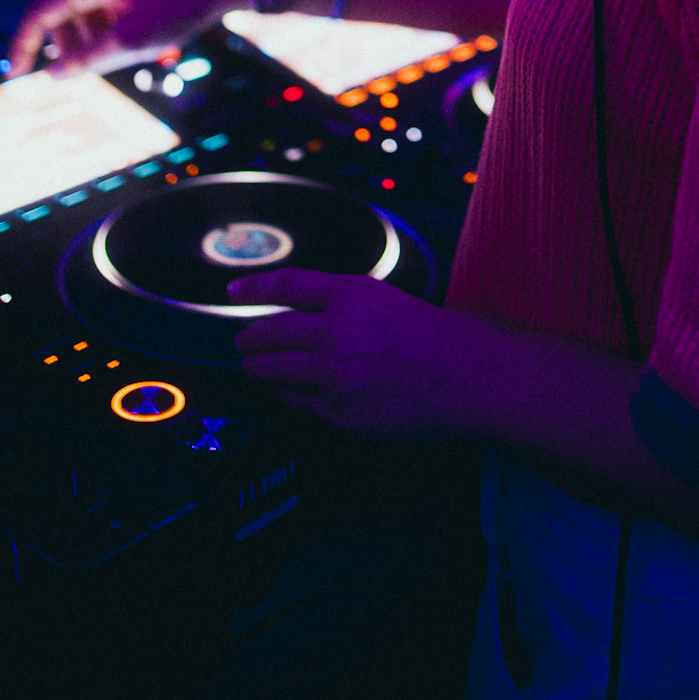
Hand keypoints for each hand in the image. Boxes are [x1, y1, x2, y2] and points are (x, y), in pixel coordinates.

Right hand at [7, 0, 245, 77]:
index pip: (38, 14)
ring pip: (82, 11)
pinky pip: (101, 4)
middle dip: (67, 46)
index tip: (15, 76)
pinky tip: (129, 40)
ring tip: (119, 54)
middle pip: (59, 13)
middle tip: (88, 71)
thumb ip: (86, 59)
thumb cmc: (177, 8)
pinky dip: (104, 26)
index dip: (22, 47)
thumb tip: (52, 75)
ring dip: (88, 38)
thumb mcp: (128, 42)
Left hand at [232, 270, 469, 436]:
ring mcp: (335, 375)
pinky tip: (290, 393)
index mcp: (350, 295)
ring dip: (260, 369)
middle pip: (271, 332)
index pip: (286, 286)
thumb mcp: (382, 299)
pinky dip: (290, 396)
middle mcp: (336, 332)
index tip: (233, 294)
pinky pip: (298, 404)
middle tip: (242, 341)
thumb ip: (338, 302)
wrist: (465, 378)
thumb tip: (296, 311)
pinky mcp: (339, 413)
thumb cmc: (432, 337)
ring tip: (254, 367)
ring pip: (276, 372)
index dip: (254, 289)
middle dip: (249, 338)